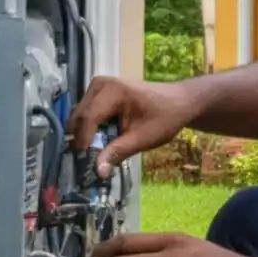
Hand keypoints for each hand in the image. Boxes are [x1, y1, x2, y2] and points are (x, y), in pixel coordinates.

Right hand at [67, 74, 198, 175]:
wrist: (178, 102)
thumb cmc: (164, 118)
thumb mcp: (143, 138)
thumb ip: (118, 152)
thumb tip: (98, 172)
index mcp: (112, 91)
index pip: (87, 118)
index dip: (82, 142)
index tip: (83, 163)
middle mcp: (99, 85)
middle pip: (79, 117)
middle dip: (80, 141)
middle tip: (86, 163)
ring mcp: (97, 87)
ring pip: (79, 116)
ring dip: (83, 136)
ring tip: (94, 154)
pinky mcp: (98, 93)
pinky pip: (85, 113)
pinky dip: (89, 129)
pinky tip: (100, 142)